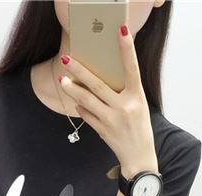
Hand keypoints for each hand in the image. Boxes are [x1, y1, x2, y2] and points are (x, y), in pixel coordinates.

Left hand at [59, 23, 156, 176]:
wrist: (139, 157)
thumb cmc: (139, 128)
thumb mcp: (138, 106)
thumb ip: (124, 93)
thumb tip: (101, 79)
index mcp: (137, 96)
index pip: (132, 67)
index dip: (127, 49)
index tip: (120, 31)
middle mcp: (125, 106)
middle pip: (98, 85)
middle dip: (80, 71)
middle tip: (67, 60)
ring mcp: (112, 119)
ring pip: (87, 100)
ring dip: (73, 90)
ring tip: (62, 80)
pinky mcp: (102, 130)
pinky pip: (87, 115)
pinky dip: (81, 107)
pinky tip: (75, 101)